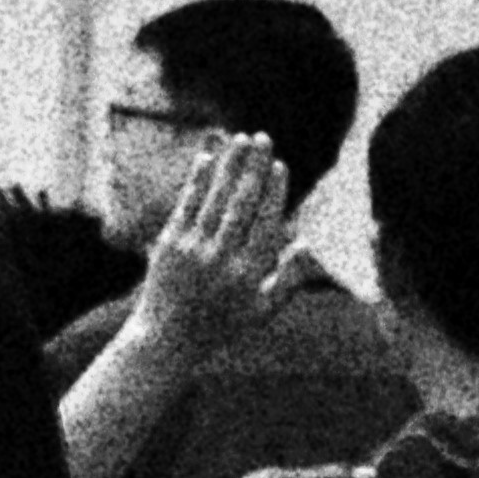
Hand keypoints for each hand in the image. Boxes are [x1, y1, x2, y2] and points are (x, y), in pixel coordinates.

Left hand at [129, 134, 293, 351]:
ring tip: (241, 138)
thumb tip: (310, 244)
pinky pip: (186, 204)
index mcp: (249, 274)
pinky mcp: (169, 244)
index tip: (280, 165)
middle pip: (242, 203)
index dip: (274, 191)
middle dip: (255, 167)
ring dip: (230, 164)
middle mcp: (222, 258)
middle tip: (264, 138)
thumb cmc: (223, 325)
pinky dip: (197, 180)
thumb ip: (289, 279)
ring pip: (215, 198)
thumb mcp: (263, 311)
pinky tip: (207, 157)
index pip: (266, 223)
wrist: (168, 338)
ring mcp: (193, 250)